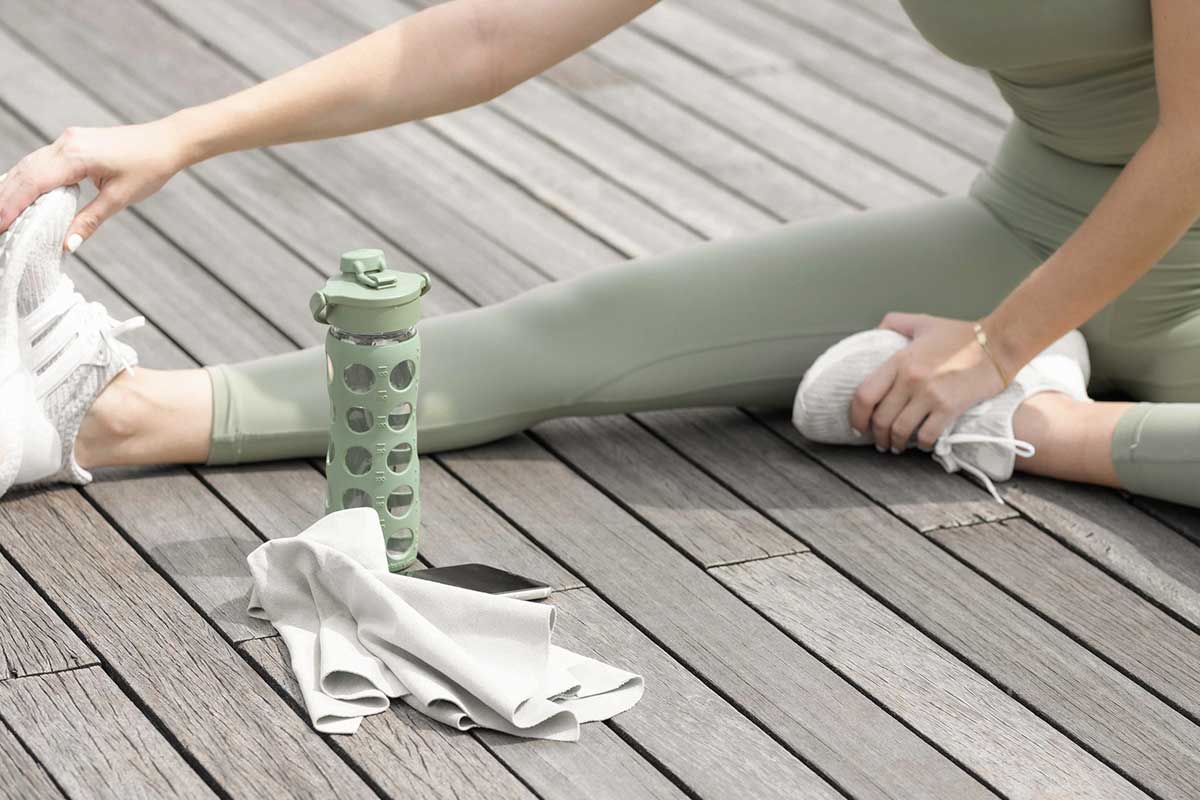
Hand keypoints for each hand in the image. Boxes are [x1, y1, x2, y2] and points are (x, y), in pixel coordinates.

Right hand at [0, 118, 190, 250]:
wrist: (167, 142)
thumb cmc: (149, 167)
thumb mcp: (120, 199)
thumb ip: (89, 221)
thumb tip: (66, 245)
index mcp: (76, 156)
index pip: (32, 183)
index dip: (10, 205)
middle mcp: (66, 144)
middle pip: (23, 173)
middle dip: (4, 199)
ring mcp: (67, 140)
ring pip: (29, 165)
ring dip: (12, 188)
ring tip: (2, 214)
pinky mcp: (72, 143)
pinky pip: (41, 161)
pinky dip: (27, 179)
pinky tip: (19, 194)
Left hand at [849, 312, 1008, 452]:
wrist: (1000, 343)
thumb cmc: (962, 334)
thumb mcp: (924, 322)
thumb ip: (895, 323)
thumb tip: (875, 331)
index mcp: (899, 360)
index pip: (865, 395)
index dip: (856, 416)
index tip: (858, 426)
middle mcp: (911, 379)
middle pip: (881, 418)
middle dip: (877, 435)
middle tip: (880, 441)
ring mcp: (930, 395)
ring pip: (900, 431)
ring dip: (896, 443)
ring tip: (897, 446)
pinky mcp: (950, 407)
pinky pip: (927, 435)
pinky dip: (922, 444)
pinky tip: (922, 443)